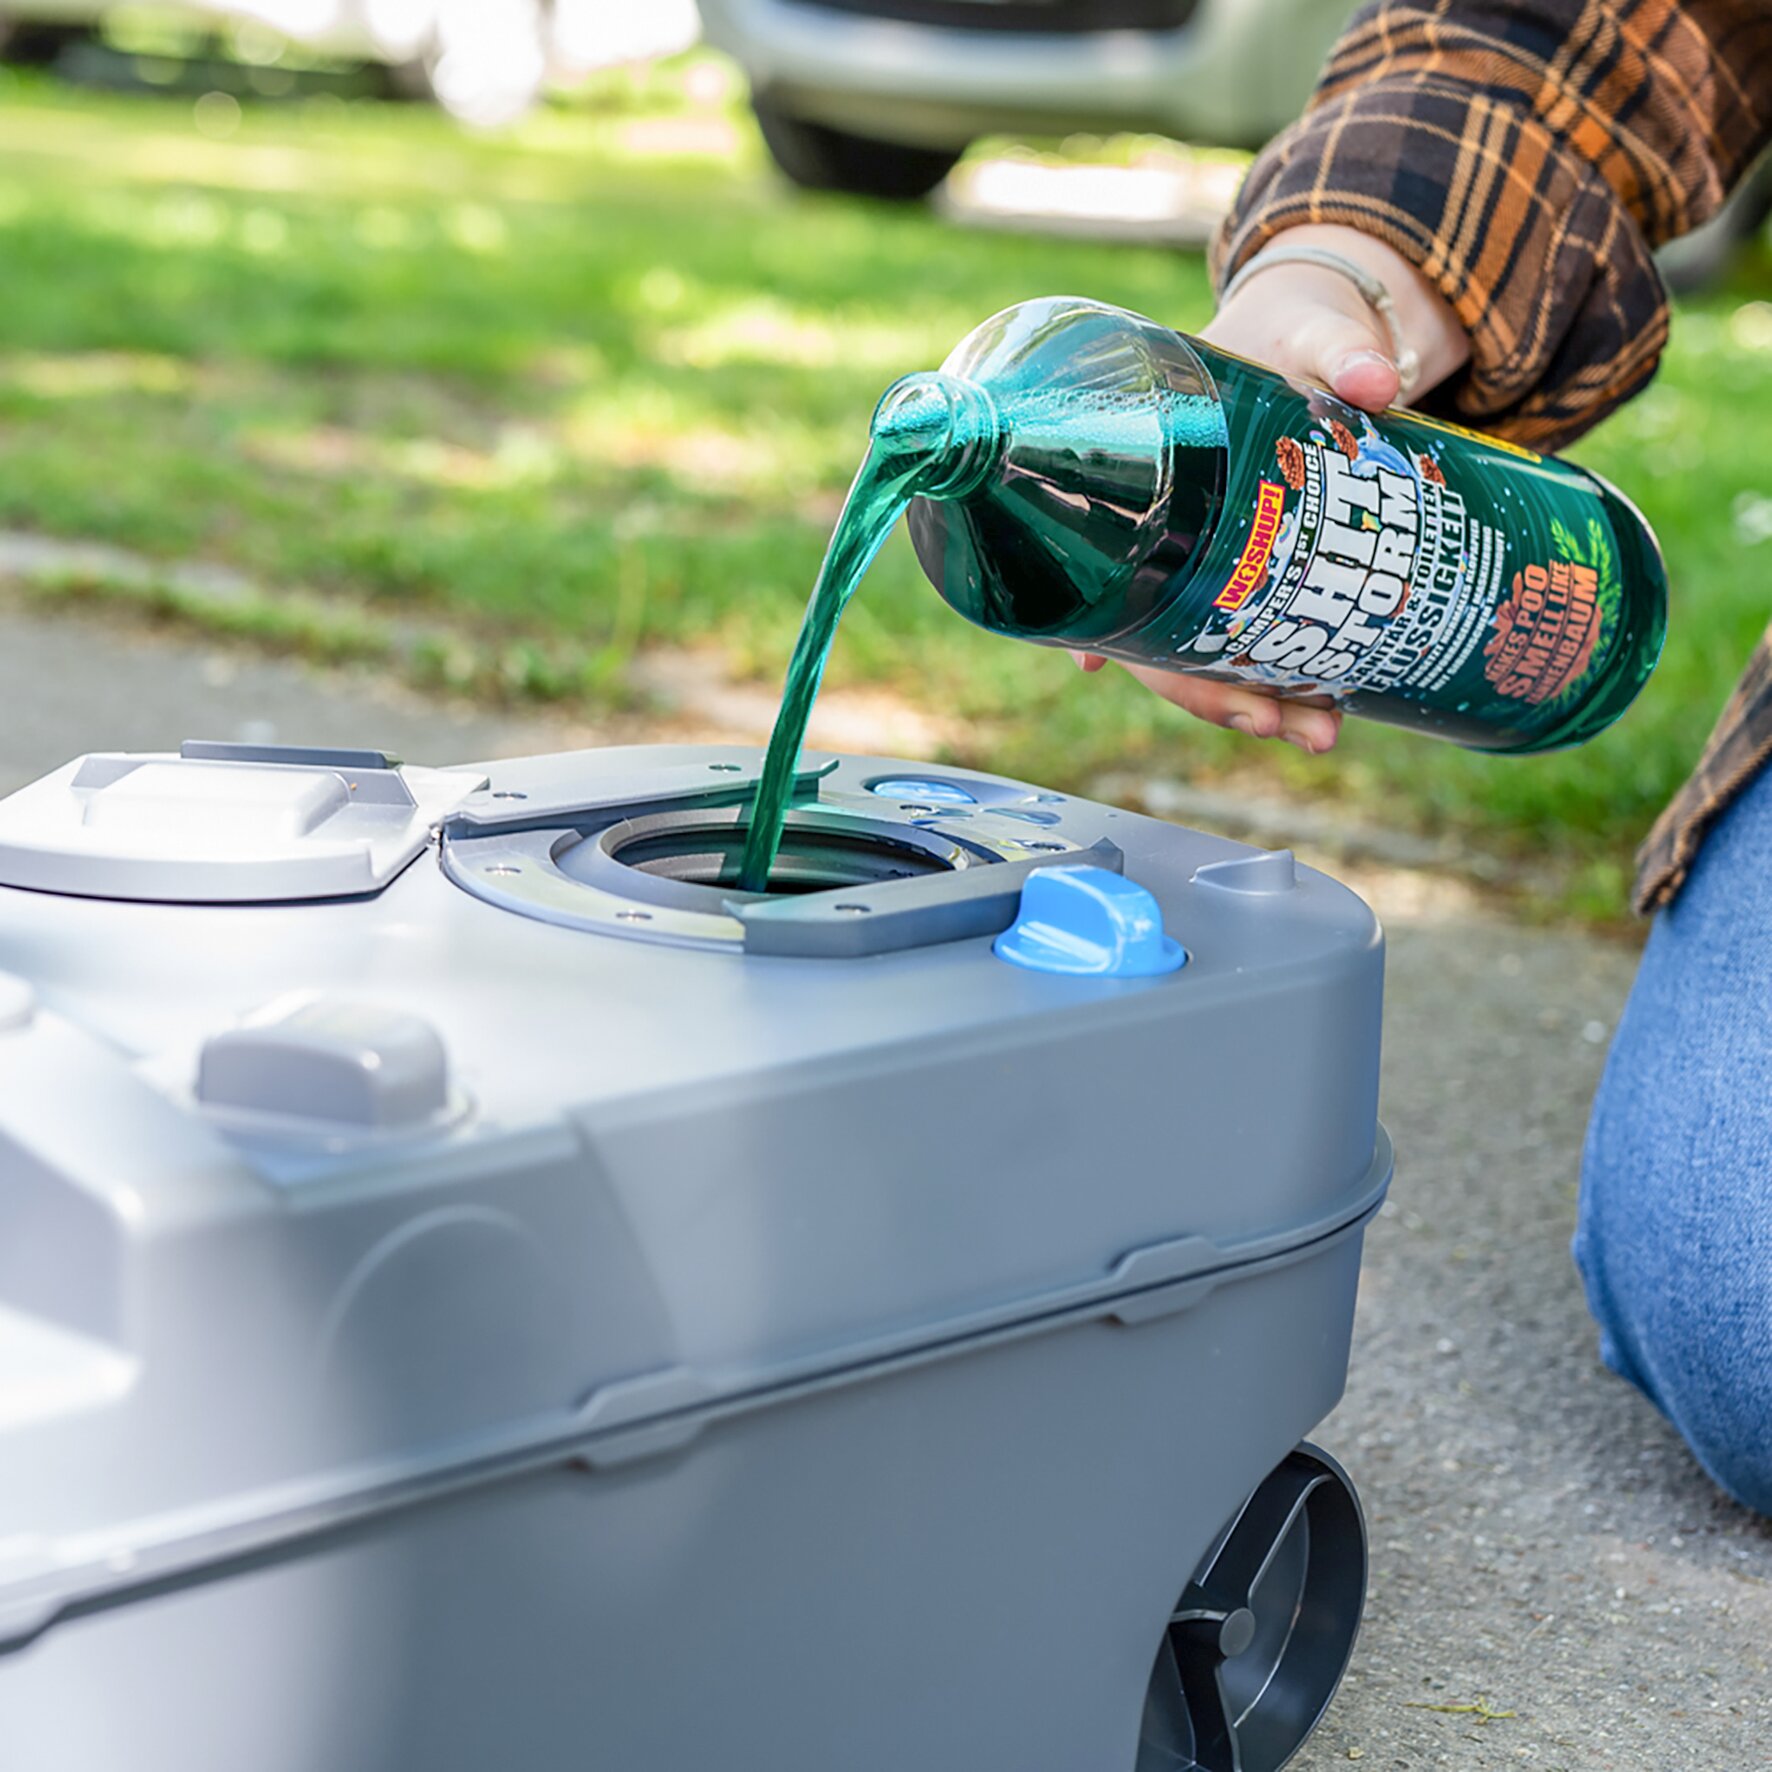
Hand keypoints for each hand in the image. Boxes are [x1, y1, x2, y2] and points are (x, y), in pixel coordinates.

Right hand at [1073, 224, 1471, 754]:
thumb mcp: (1307, 332)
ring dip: (1263, 703)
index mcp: (1157, 488)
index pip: (1112, 577)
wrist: (1320, 333)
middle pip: (1166, 646)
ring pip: (1214, 657)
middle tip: (1292, 726)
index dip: (1110, 635)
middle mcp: (1174, 545)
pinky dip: (1291, 677)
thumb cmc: (1286, 330)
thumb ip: (1338, 350)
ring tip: (1324, 734)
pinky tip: (1326, 711)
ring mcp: (1217, 567)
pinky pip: (1261, 640)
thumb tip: (1373, 382)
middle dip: (1220, 696)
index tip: (1095, 665)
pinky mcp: (1264, 575)